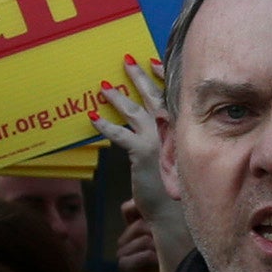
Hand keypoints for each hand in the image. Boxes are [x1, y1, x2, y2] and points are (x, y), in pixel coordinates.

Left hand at [91, 57, 191, 271]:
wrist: (174, 210)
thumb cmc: (173, 185)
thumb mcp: (174, 157)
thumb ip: (166, 140)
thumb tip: (155, 131)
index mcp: (179, 127)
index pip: (170, 96)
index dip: (161, 78)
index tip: (153, 62)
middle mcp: (170, 129)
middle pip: (152, 96)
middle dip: (138, 77)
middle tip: (126, 60)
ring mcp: (157, 139)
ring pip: (134, 111)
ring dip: (117, 97)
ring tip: (102, 86)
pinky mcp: (142, 153)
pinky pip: (120, 135)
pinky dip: (105, 126)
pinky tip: (92, 119)